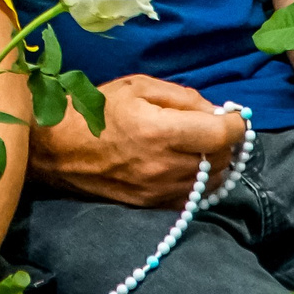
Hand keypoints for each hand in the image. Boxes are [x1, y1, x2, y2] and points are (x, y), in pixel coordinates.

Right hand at [26, 73, 244, 206]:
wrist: (57, 150)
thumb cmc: (96, 110)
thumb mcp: (138, 87)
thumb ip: (183, 97)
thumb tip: (216, 111)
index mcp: (162, 131)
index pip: (223, 134)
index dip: (236, 124)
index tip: (233, 116)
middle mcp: (165, 166)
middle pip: (223, 160)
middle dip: (226, 142)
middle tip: (215, 128)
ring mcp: (159, 191)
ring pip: (213, 183)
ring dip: (217, 165)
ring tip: (203, 148)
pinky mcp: (152, 206)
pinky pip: (193, 199)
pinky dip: (200, 184)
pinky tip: (189, 168)